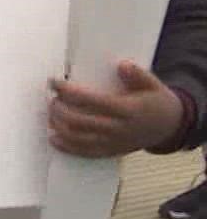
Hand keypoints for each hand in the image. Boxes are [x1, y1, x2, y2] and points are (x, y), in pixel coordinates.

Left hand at [48, 60, 185, 157]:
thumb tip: (122, 65)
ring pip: (77, 138)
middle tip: (52, 99)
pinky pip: (83, 153)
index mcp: (127, 109)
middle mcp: (117, 128)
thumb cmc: (157, 102)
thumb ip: (137, 75)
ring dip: (58, 126)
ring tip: (50, 114)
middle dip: (59, 109)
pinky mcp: (108, 152)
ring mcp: (111, 143)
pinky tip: (53, 138)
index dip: (68, 91)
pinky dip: (65, 147)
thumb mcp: (153, 84)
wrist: (169, 127)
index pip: (91, 100)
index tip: (53, 82)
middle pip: (79, 121)